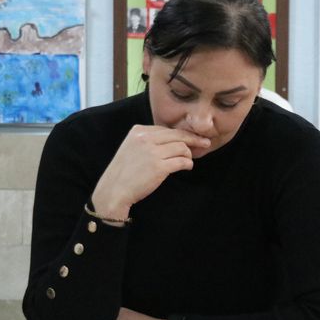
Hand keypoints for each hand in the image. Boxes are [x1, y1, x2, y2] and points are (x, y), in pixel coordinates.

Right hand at [91, 125, 210, 220]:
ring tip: (188, 161)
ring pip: (182, 148)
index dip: (183, 134)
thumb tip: (175, 139)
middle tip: (205, 143)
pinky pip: (182, 161)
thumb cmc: (124, 172)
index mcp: (138, 131)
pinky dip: (188, 164)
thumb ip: (149, 140)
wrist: (114, 190)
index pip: (167, 129)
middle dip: (194, 139)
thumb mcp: (132, 147)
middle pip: (178, 135)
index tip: (193, 138)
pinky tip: (187, 167)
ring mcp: (152, 152)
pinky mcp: (159, 167)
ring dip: (189, 155)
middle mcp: (145, 138)